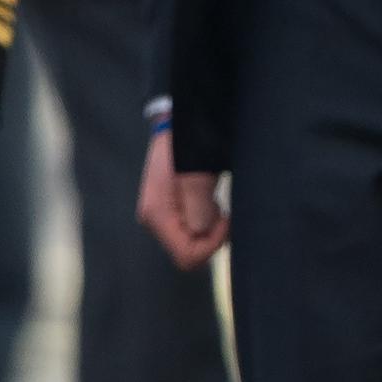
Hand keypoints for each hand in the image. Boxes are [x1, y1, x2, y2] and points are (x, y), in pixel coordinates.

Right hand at [137, 127, 228, 270]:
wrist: (176, 126)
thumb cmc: (185, 145)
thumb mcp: (195, 173)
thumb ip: (198, 205)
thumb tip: (200, 232)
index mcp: (157, 215)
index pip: (186, 256)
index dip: (211, 244)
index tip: (226, 219)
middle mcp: (155, 221)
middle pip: (189, 252)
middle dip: (211, 237)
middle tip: (222, 211)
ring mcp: (162, 217)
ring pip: (192, 242)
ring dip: (210, 228)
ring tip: (214, 200)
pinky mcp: (171, 212)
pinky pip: (192, 230)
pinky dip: (206, 221)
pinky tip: (210, 201)